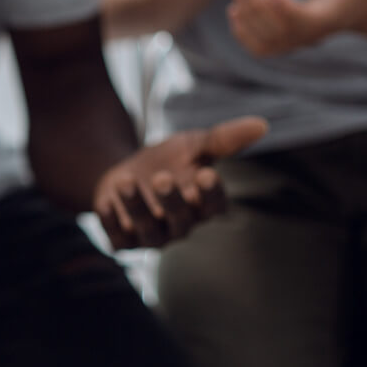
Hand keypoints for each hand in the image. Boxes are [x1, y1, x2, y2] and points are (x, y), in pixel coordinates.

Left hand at [95, 117, 267, 248]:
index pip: (214, 207)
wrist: (122, 172)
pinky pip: (117, 239)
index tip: (206, 173)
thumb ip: (222, 140)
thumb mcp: (192, 145)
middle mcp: (180, 226)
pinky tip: (105, 203)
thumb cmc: (166, 161)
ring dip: (136, 207)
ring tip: (125, 181)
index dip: (210, 194)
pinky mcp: (122, 241)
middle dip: (171, 200)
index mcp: (202, 206)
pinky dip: (110, 222)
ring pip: (148, 230)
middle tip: (162, 177)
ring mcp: (151, 237)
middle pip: (181, 220)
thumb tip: (261, 125)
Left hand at [228, 0, 366, 55]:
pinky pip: (259, 48)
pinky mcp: (282, 46)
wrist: (350, 8)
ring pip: (264, 40)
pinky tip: (234, 12)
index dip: (287, 10)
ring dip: (246, 16)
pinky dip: (243, 34)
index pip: (305, 20)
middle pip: (278, 30)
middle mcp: (309, 36)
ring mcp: (295, 44)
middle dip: (256, 7)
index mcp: (328, 19)